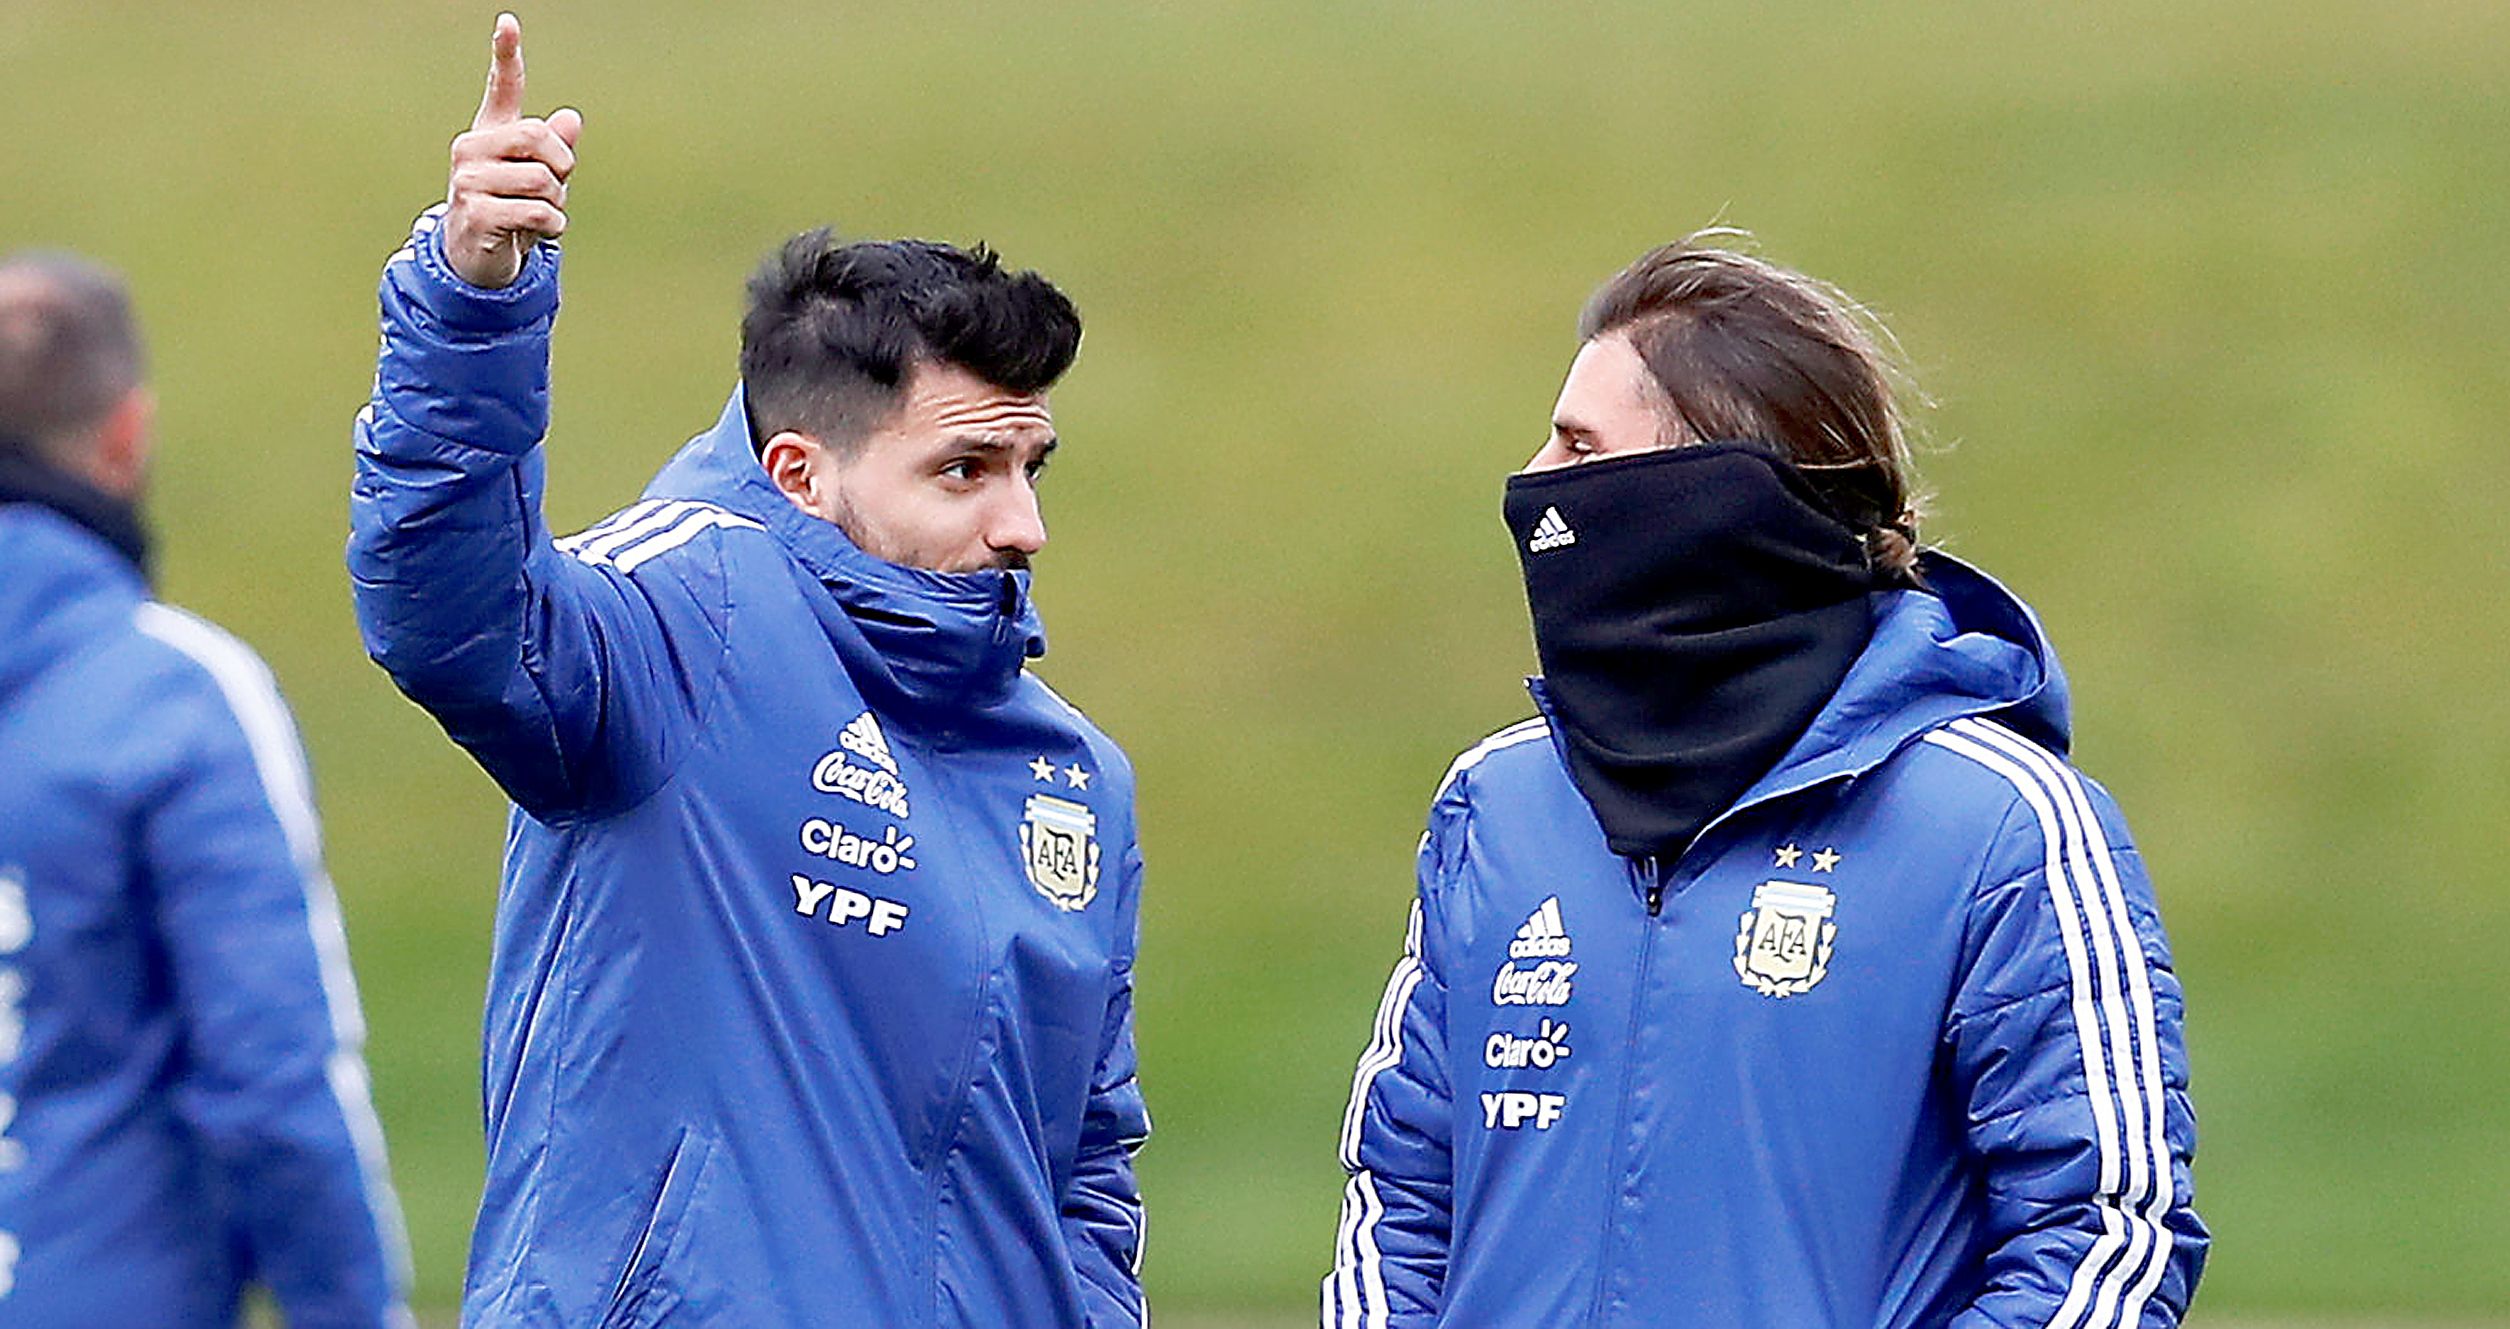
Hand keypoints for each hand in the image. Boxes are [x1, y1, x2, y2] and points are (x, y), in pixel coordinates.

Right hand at [442, 14, 582, 289]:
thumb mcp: (540, 179)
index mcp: (490, 133)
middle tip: (556, 190)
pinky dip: (553, 227)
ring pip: (542, 180)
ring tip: (543, 216)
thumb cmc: (511, 212)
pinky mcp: (475, 212)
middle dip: (562, 166)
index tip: (508, 22)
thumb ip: (555, 150)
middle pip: (539, 136)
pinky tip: (542, 233)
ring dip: (557, 204)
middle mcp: (472, 148)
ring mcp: (468, 180)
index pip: (501, 89)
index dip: (506, 56)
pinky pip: (537, 212)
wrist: (479, 259)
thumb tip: (571, 118)